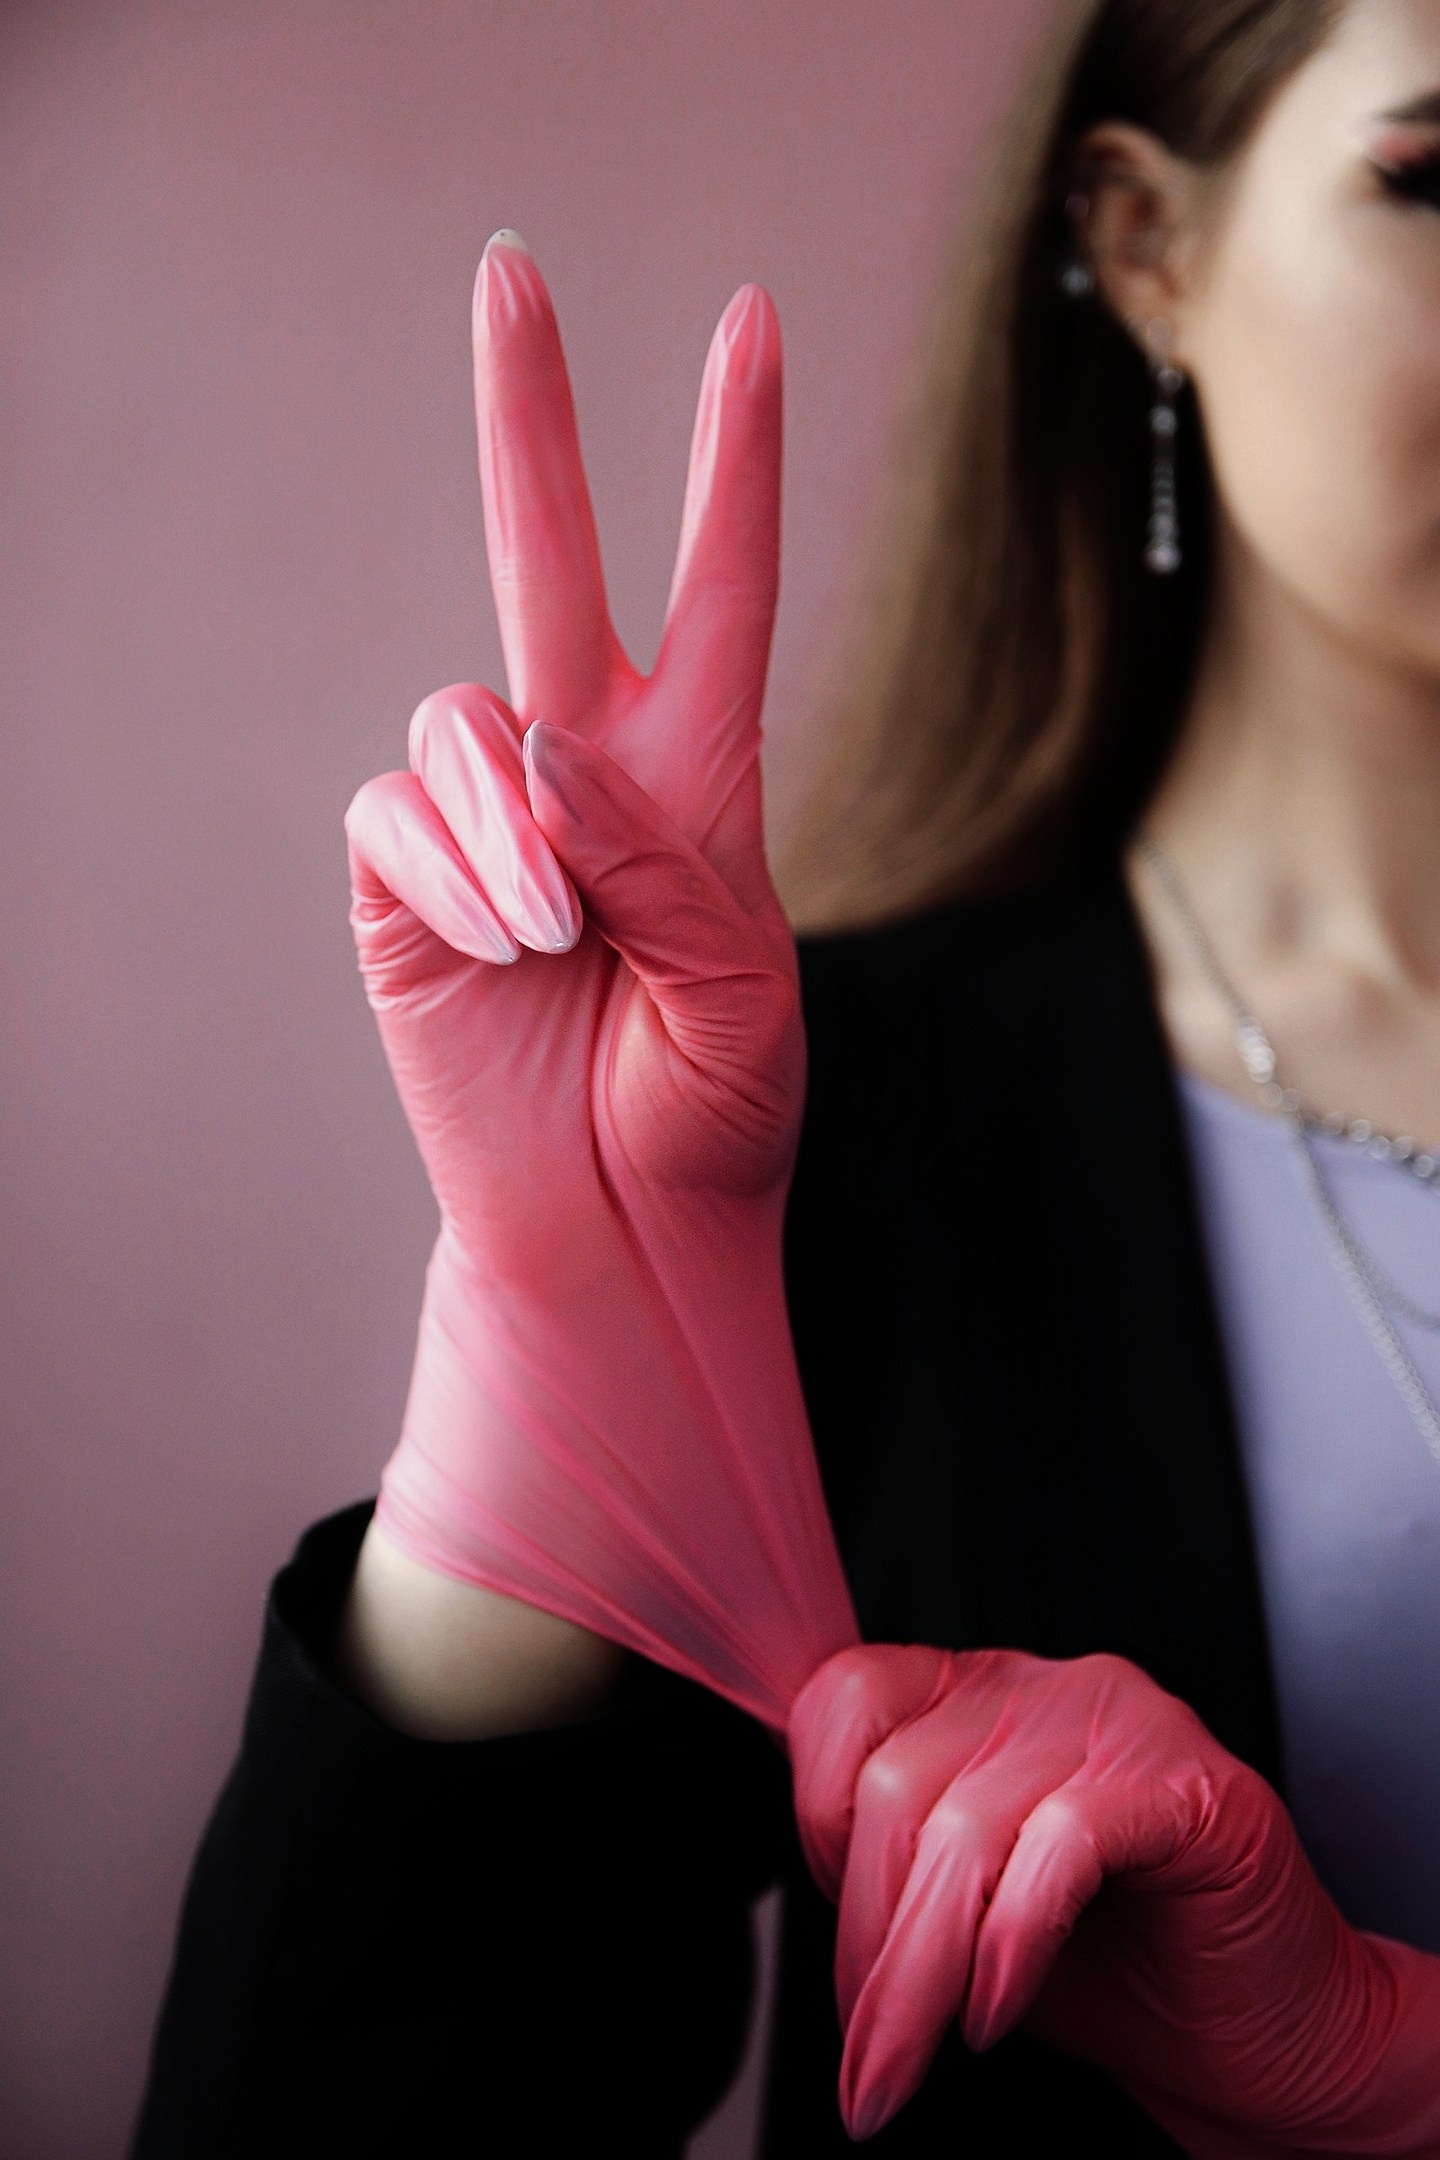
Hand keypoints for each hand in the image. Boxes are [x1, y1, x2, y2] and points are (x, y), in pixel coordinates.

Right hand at [343, 234, 854, 1728]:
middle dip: (529, 416)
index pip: (720, 586)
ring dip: (516, 831)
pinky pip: (400, 812)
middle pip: (546, 558)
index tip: (751, 324)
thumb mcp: (745, 987)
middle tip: (506, 269)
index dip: (732, 460)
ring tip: (561, 938)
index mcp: (699, 781)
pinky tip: (501, 941)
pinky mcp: (397, 879)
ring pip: (462, 720)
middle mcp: (583, 773)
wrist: (620, 1227)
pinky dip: (457, 869)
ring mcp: (482, 821)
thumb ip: (662, 853)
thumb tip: (534, 739)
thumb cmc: (713, 1113)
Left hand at [789, 1644, 1439, 2150]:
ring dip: (922, 1973)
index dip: (817, 1820)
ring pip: (964, 1828)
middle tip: (868, 2054)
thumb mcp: (958, 1905)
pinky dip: (1012, 1943)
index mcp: (974, 1692)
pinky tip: (999, 2011)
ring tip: (912, 2062)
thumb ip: (886, 1862)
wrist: (1266, 2037)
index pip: (846, 1697)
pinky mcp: (1186, 1781)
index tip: (841, 1941)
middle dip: (866, 1941)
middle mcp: (1038, 1684)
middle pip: (893, 1783)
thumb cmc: (1113, 1970)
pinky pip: (1059, 1844)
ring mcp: (1117, 1718)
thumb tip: (790, 1877)